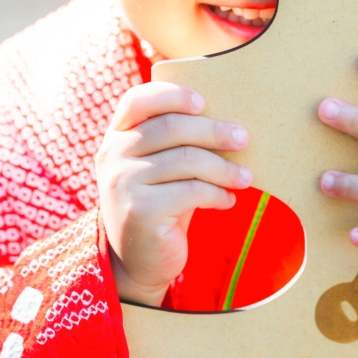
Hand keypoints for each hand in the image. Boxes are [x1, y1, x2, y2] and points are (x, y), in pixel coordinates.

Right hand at [96, 81, 251, 306]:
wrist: (139, 261)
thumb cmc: (161, 204)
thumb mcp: (161, 168)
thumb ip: (177, 142)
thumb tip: (230, 123)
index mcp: (117, 136)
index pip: (138, 100)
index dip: (172, 95)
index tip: (204, 103)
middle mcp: (113, 154)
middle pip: (173, 127)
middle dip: (215, 131)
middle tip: (244, 139)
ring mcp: (123, 182)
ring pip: (188, 160)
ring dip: (224, 168)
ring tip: (245, 178)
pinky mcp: (140, 210)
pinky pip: (192, 191)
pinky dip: (218, 194)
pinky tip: (228, 201)